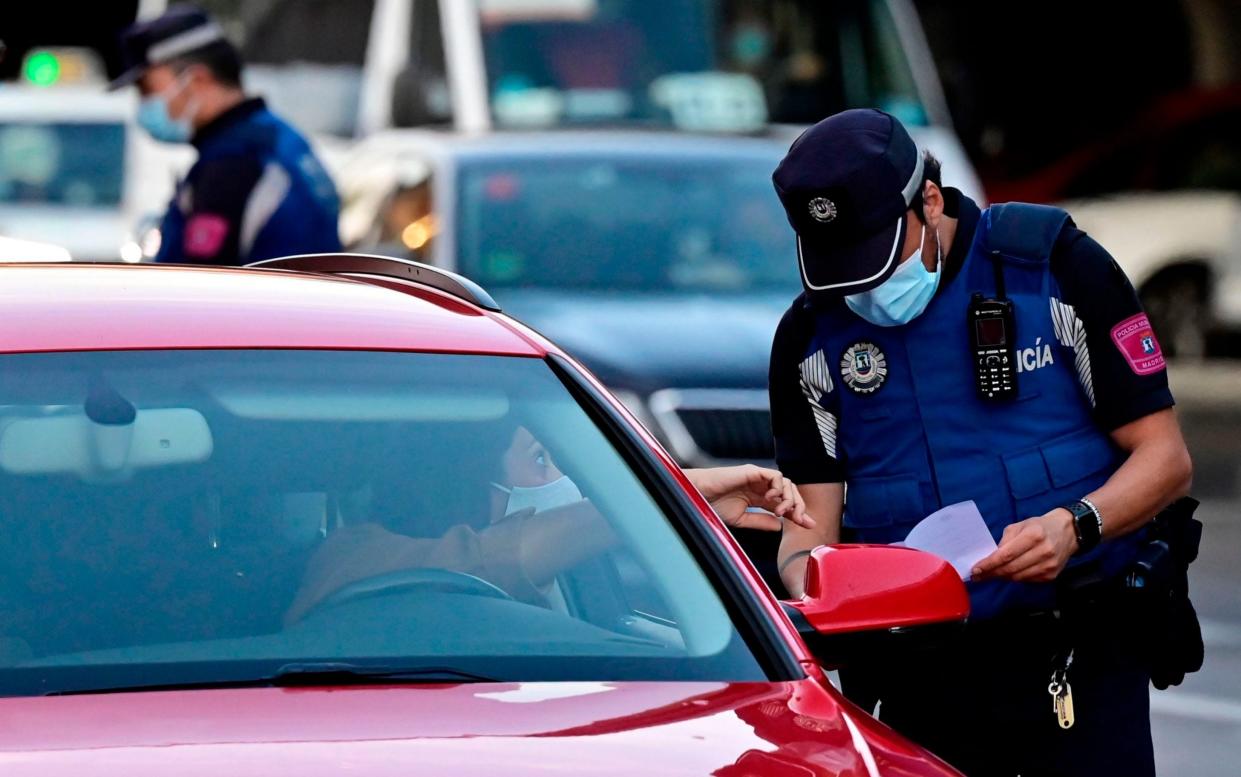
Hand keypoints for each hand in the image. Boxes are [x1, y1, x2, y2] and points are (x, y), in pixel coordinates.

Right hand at [683, 465, 814, 531]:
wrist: (697, 496)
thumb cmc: (712, 505)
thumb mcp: (741, 519)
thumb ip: (761, 521)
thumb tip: (781, 526)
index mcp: (758, 498)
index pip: (785, 504)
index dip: (798, 514)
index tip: (809, 525)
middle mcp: (760, 486)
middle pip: (790, 492)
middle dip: (799, 506)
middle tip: (800, 519)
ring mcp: (757, 478)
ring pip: (786, 483)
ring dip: (790, 498)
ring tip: (781, 511)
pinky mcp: (752, 471)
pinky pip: (775, 475)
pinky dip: (779, 487)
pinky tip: (771, 499)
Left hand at [971, 508, 1077, 581]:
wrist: (1068, 532)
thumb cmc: (1040, 527)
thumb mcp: (1020, 525)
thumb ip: (1005, 540)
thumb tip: (991, 557)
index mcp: (1033, 535)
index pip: (1006, 555)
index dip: (989, 564)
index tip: (976, 569)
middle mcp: (1043, 551)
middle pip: (1011, 568)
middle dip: (991, 573)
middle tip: (978, 576)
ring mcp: (1049, 565)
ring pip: (1018, 577)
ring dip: (1002, 577)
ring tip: (990, 574)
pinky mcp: (1052, 575)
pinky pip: (1027, 580)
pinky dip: (1015, 577)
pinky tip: (1008, 573)